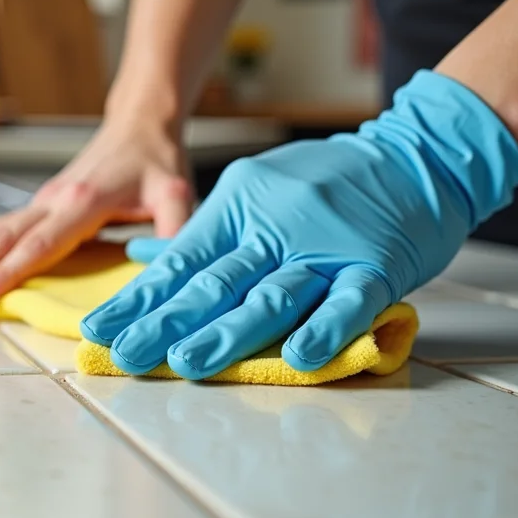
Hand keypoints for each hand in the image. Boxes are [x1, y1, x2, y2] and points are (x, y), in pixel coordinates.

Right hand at [0, 117, 193, 301]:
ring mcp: (42, 203)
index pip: (41, 242)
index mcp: (83, 202)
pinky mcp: (39, 207)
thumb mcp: (176, 194)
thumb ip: (174, 231)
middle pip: (2, 237)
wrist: (139, 123)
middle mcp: (53, 201)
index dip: (11, 269)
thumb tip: (168, 267)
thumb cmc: (156, 161)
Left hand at [80, 71, 517, 379]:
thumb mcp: (255, 189)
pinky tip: (299, 357)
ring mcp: (325, 247)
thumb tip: (142, 254)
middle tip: (125, 353)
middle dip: (165, 321)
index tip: (101, 329)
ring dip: (228, 331)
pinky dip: (326, 328)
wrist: (416, 155)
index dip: (140, 298)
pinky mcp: (377, 265)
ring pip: (271, 293)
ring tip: (186, 362)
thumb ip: (202, 230)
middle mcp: (275, 227)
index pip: (180, 261)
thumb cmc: (329, 182)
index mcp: (240, 209)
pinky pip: (350, 300)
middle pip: (214, 281)